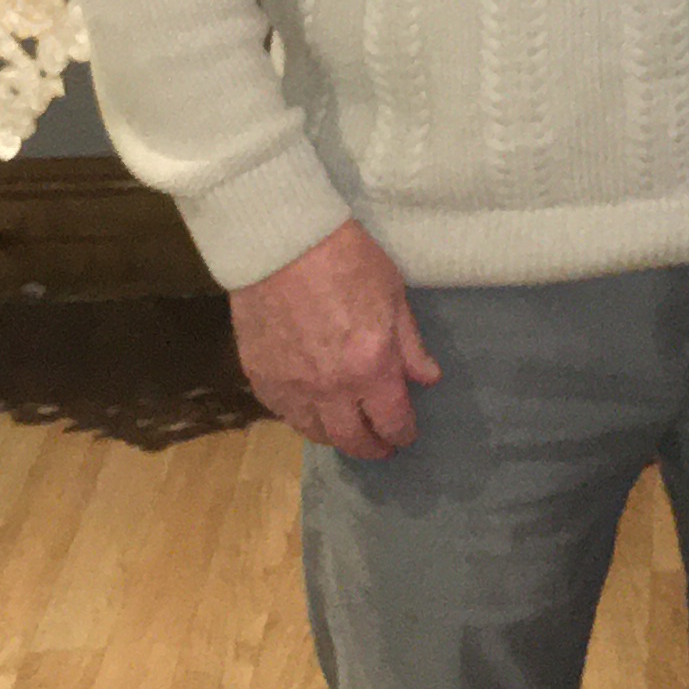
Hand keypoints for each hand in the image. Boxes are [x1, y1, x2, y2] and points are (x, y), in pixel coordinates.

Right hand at [229, 218, 440, 457]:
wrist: (282, 241)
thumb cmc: (346, 258)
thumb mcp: (394, 295)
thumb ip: (410, 345)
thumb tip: (427, 379)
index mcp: (370, 367)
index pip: (391, 420)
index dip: (403, 433)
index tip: (406, 435)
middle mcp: (330, 388)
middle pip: (352, 439)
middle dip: (372, 447)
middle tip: (381, 446)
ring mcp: (291, 386)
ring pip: (315, 433)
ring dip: (336, 438)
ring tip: (347, 431)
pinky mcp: (261, 377)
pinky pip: (284, 414)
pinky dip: (301, 418)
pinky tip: (311, 411)